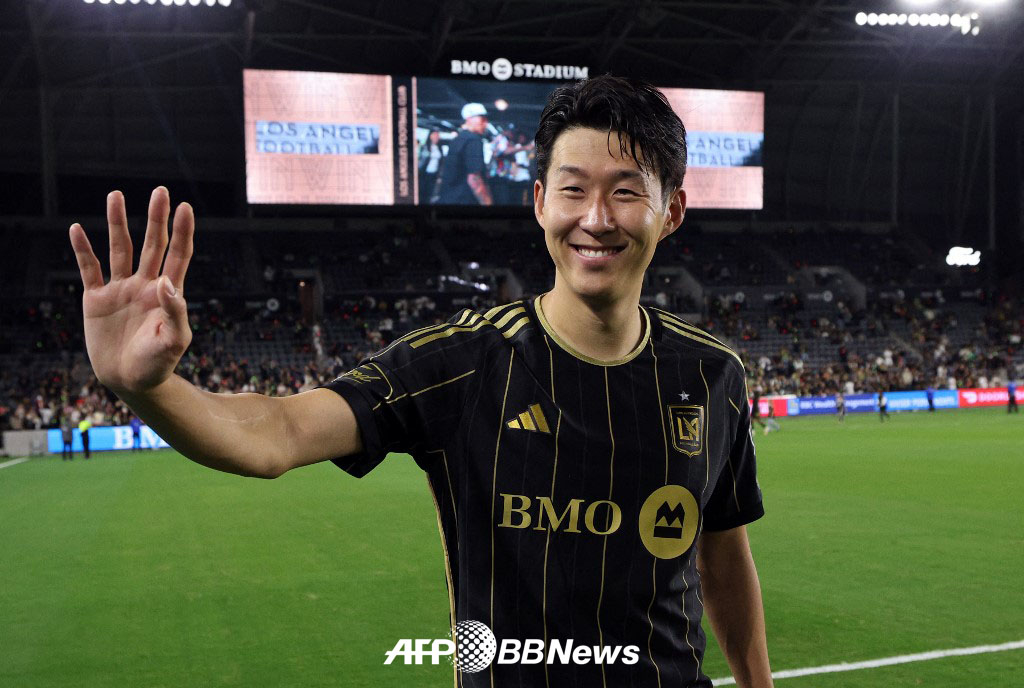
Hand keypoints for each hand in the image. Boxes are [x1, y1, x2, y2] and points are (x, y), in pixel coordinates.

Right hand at [69, 187, 193, 395]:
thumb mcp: (175, 341)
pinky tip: (77, 229)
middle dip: (155, 218)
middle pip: (151, 244)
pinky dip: (82, 250)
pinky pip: (88, 269)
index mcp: (167, 292)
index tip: (185, 207)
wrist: (131, 381)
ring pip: (118, 248)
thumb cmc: (159, 363)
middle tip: (159, 191)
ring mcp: (120, 289)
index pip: (178, 254)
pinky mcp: (97, 299)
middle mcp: (144, 284)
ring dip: (116, 223)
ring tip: (115, 195)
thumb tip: (166, 281)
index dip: (182, 232)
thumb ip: (175, 312)